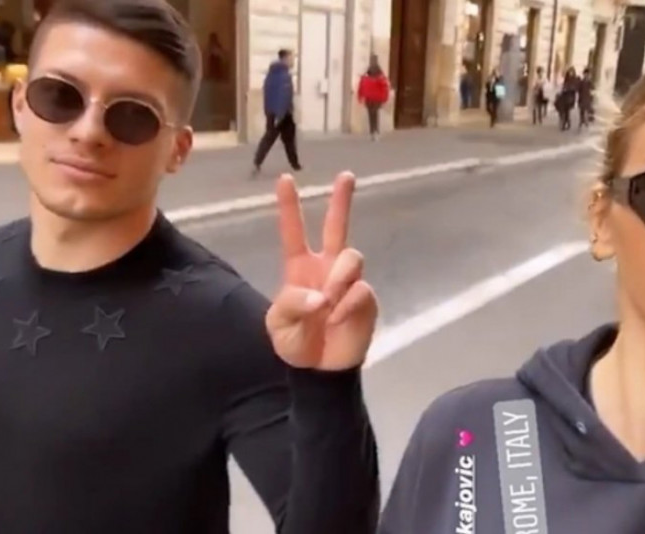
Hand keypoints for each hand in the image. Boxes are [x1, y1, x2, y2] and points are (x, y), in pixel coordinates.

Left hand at [265, 173, 377, 370]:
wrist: (320, 369)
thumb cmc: (294, 342)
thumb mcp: (278, 324)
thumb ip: (292, 304)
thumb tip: (321, 295)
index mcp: (299, 268)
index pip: (293, 232)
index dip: (288, 207)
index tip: (284, 179)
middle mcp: (327, 267)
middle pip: (337, 226)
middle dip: (342, 200)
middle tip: (347, 175)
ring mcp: (348, 282)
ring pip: (353, 257)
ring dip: (339, 277)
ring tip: (329, 303)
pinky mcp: (366, 299)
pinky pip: (361, 290)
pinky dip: (347, 305)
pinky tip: (338, 320)